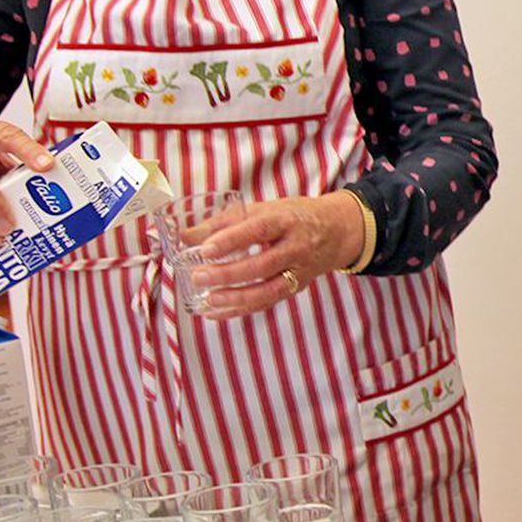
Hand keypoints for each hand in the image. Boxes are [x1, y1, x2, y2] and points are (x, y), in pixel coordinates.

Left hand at [189, 191, 369, 321]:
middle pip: (263, 264)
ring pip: (268, 290)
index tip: (205, 249)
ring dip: (236, 298)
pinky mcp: (296, 288)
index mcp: (286, 220)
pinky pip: (267, 302)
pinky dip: (240, 310)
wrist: (337, 231)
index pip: (259, 229)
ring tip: (208, 300)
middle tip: (198, 276)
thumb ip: (224, 222)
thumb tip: (184, 235)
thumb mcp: (263, 209)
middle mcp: (296, 247)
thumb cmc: (293, 217)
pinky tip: (216, 312)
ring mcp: (299, 271)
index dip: (232, 240)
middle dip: (228, 274)